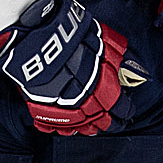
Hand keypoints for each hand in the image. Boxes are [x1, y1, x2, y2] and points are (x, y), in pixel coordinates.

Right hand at [0, 0, 145, 135]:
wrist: (34, 35)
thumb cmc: (67, 34)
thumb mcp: (99, 38)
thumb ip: (115, 53)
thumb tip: (129, 65)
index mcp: (102, 86)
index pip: (120, 107)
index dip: (125, 110)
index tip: (126, 110)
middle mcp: (85, 101)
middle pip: (102, 121)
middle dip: (110, 121)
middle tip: (114, 121)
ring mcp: (62, 108)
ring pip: (80, 127)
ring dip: (88, 127)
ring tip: (92, 126)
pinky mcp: (42, 109)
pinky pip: (56, 126)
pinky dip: (62, 127)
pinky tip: (67, 127)